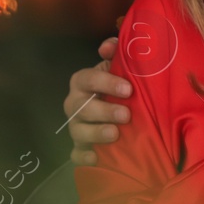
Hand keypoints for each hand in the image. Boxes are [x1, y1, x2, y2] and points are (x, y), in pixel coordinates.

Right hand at [65, 37, 131, 165]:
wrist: (117, 115)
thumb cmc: (116, 88)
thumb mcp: (118, 68)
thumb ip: (116, 52)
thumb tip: (109, 46)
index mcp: (83, 83)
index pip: (87, 78)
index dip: (105, 82)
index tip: (128, 89)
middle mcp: (75, 105)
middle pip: (81, 108)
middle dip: (103, 111)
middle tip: (126, 115)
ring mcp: (76, 128)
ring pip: (78, 132)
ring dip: (96, 134)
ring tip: (115, 135)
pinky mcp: (80, 149)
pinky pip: (76, 156)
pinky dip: (85, 158)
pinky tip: (99, 158)